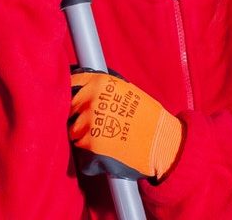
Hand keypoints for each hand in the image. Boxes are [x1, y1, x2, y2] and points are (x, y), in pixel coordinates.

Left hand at [69, 69, 183, 181]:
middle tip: (93, 122)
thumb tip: (83, 84)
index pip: (72, 82)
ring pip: (73, 129)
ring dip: (82, 133)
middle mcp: (91, 99)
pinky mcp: (91, 143)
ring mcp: (89, 122)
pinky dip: (88, 149)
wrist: (161, 141)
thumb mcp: (126, 90)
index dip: (72, 90)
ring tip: (101, 136)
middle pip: (70, 107)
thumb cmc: (147, 115)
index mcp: (99, 83)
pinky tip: (104, 147)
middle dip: (78, 115)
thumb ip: (103, 87)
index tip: (74, 97)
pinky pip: (80, 146)